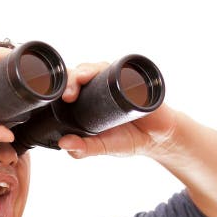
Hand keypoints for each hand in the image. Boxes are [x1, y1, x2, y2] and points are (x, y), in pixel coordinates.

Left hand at [57, 62, 178, 158]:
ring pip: (98, 67)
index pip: (68, 87)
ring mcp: (116, 80)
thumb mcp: (103, 147)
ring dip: (88, 70)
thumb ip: (84, 148)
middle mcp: (98, 86)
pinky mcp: (134, 79)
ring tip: (83, 79)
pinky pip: (124, 69)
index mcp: (85, 101)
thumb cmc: (127, 139)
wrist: (158, 138)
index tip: (58, 98)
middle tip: (69, 94)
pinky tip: (111, 74)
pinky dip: (116, 69)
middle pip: (80, 73)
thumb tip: (63, 144)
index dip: (61, 89)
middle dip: (71, 79)